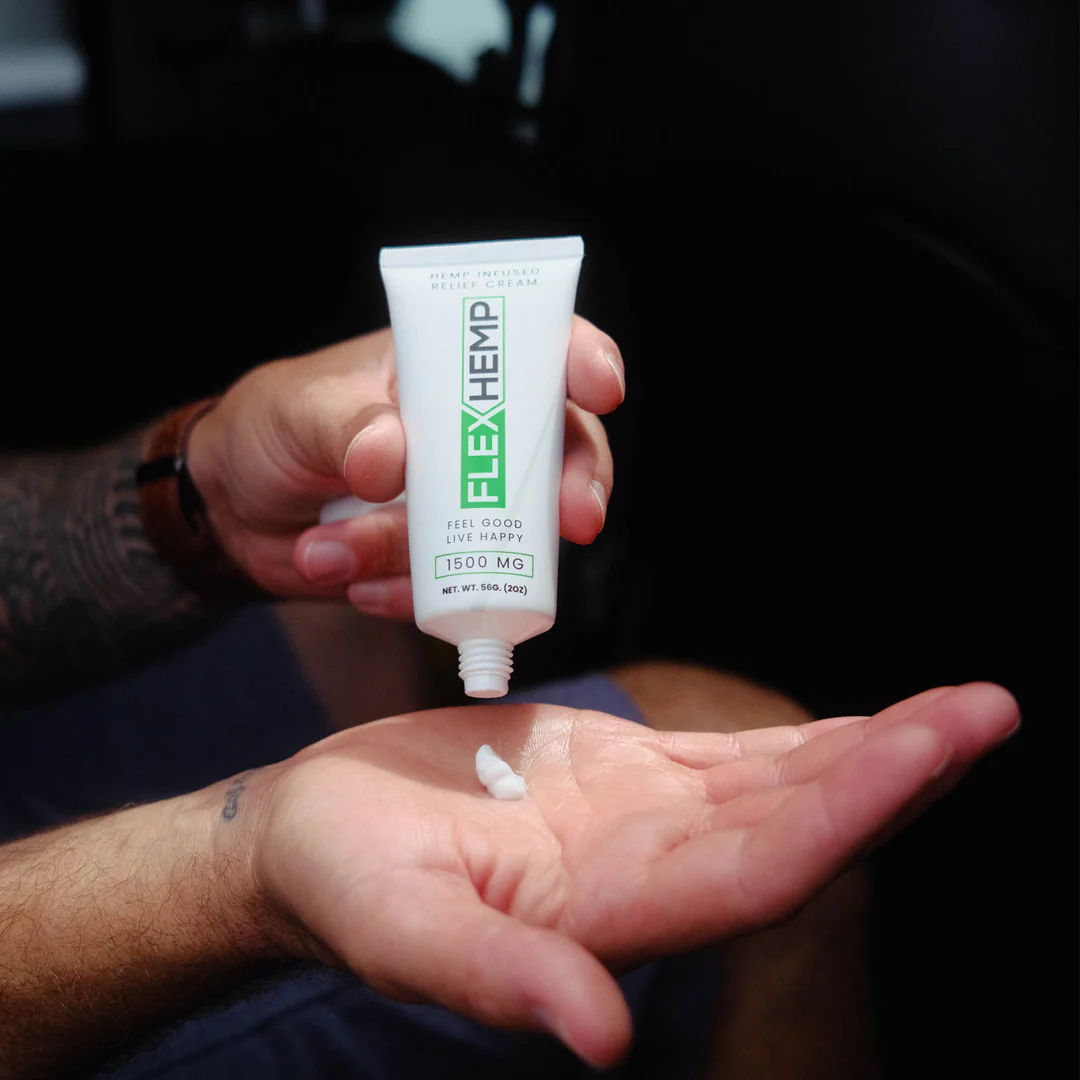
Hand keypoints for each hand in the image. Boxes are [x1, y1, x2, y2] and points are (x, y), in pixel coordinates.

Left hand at [187, 319, 623, 611]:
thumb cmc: (270, 429)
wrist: (230, 513)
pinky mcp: (440, 561)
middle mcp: (473, 436)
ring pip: (506, 536)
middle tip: (571, 524)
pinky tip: (350, 581)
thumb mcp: (298, 412)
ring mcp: (462, 504)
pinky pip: (455, 587)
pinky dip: (405, 594)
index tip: (600, 390)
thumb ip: (345, 428)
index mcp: (448, 373)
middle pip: (563, 454)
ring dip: (425, 557)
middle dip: (572, 489)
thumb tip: (391, 458)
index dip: (583, 361)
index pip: (537, 350)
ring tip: (337, 552)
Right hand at [233, 682, 1017, 1068]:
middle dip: (895, 774)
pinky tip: (865, 728)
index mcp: (606, 915)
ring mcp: (641, 823)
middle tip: (984, 712)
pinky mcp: (619, 776)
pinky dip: (804, 742)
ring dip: (871, 750)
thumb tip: (605, 1040)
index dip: (844, 816)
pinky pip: (732, 760)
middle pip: (797, 829)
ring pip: (780, 788)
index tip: (926, 750)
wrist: (320, 834)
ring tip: (959, 709)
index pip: (756, 873)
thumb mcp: (400, 926)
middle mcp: (647, 874)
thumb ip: (496, 979)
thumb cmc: (342, 881)